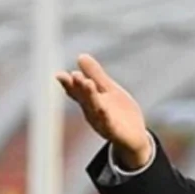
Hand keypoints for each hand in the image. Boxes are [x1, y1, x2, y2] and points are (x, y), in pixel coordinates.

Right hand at [55, 54, 150, 168]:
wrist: (135, 137)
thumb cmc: (120, 113)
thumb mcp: (108, 90)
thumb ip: (96, 75)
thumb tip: (81, 56)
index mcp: (90, 100)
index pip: (77, 90)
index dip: (68, 83)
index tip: (59, 75)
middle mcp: (93, 112)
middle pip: (85, 98)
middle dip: (79, 86)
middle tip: (75, 75)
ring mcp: (103, 123)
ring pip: (95, 109)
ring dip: (90, 97)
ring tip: (87, 83)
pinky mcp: (115, 132)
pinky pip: (110, 125)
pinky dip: (106, 118)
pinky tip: (104, 110)